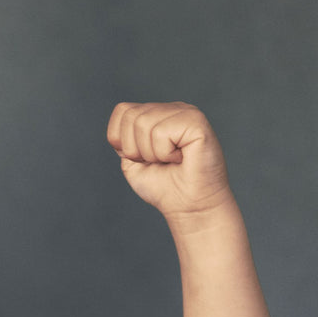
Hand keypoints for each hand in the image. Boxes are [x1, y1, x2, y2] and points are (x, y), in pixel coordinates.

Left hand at [107, 102, 231, 219]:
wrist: (189, 207)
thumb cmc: (164, 187)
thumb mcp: (132, 162)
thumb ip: (122, 140)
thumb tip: (122, 117)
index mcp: (158, 114)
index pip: (122, 110)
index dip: (121, 139)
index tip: (141, 158)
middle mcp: (173, 109)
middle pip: (130, 116)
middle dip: (135, 149)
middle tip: (158, 161)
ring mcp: (186, 113)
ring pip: (143, 123)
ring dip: (152, 153)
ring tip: (171, 160)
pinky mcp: (196, 122)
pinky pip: (161, 132)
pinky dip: (165, 153)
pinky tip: (181, 158)